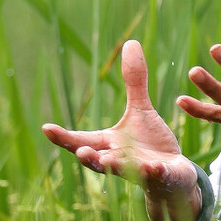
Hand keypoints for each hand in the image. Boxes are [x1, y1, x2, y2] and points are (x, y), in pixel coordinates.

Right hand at [42, 40, 200, 220]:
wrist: (173, 175)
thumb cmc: (150, 144)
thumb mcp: (141, 110)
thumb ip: (134, 82)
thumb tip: (130, 42)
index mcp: (108, 144)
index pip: (80, 140)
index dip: (63, 136)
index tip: (46, 128)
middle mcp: (118, 160)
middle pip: (98, 160)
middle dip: (88, 156)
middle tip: (80, 151)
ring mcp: (138, 172)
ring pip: (124, 171)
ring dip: (117, 167)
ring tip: (110, 161)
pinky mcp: (161, 178)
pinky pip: (156, 177)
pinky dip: (154, 173)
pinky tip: (154, 167)